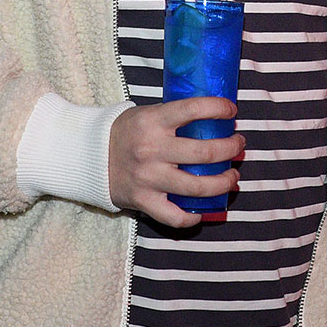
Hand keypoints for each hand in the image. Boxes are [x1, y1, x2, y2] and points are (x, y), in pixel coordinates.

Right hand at [108, 97, 242, 227]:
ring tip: (232, 177)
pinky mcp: (143, 201)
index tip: (232, 111)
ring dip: (223, 182)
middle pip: (205, 152)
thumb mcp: (147, 113)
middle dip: (231, 148)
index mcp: (153, 121)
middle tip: (239, 145)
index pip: (193, 109)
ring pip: (197, 187)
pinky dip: (192, 217)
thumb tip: (214, 116)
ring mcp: (148, 178)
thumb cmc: (125, 132)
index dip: (218, 108)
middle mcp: (152, 149)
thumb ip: (175, 116)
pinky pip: (174, 217)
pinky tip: (202, 211)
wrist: (87, 156)